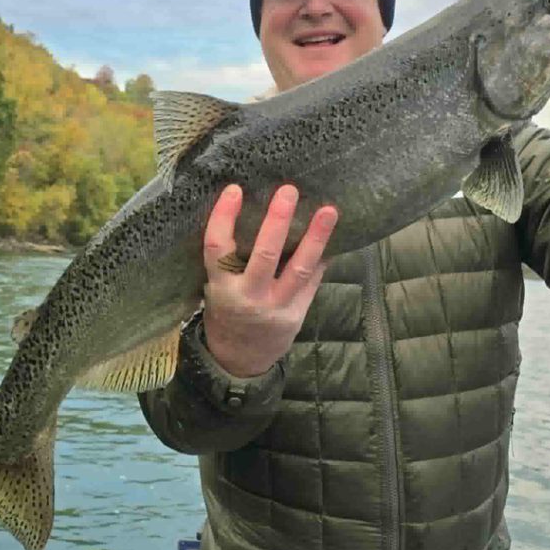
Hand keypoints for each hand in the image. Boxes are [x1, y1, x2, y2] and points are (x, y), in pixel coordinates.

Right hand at [201, 184, 337, 377]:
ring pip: (299, 269)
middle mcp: (249, 297)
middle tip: (289, 191)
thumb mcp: (217, 288)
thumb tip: (254, 210)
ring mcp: (276, 307)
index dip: (224, 218)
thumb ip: (230, 260)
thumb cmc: (226, 313)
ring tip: (329, 211)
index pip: (218, 248)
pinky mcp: (297, 315)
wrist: (239, 360)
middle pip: (265, 255)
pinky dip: (321, 259)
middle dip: (278, 221)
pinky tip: (332, 237)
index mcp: (221, 287)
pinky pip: (313, 281)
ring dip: (316, 238)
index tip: (235, 189)